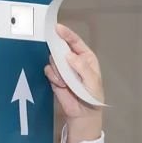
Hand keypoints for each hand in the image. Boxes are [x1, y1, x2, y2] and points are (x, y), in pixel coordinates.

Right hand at [44, 24, 103, 142]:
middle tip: (58, 57)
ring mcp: (63, 68)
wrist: (83, 114)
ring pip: (53, 59)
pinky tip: (61, 84)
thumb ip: (82, 67)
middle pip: (61, 48)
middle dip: (58, 51)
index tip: (58, 28)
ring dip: (58, 69)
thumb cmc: (92, 96)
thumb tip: (69, 56)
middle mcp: (73, 60)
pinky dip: (53, 77)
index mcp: (86, 57)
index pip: (75, 42)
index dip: (67, 34)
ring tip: (66, 81)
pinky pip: (49, 70)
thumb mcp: (92, 81)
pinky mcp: (55, 77)